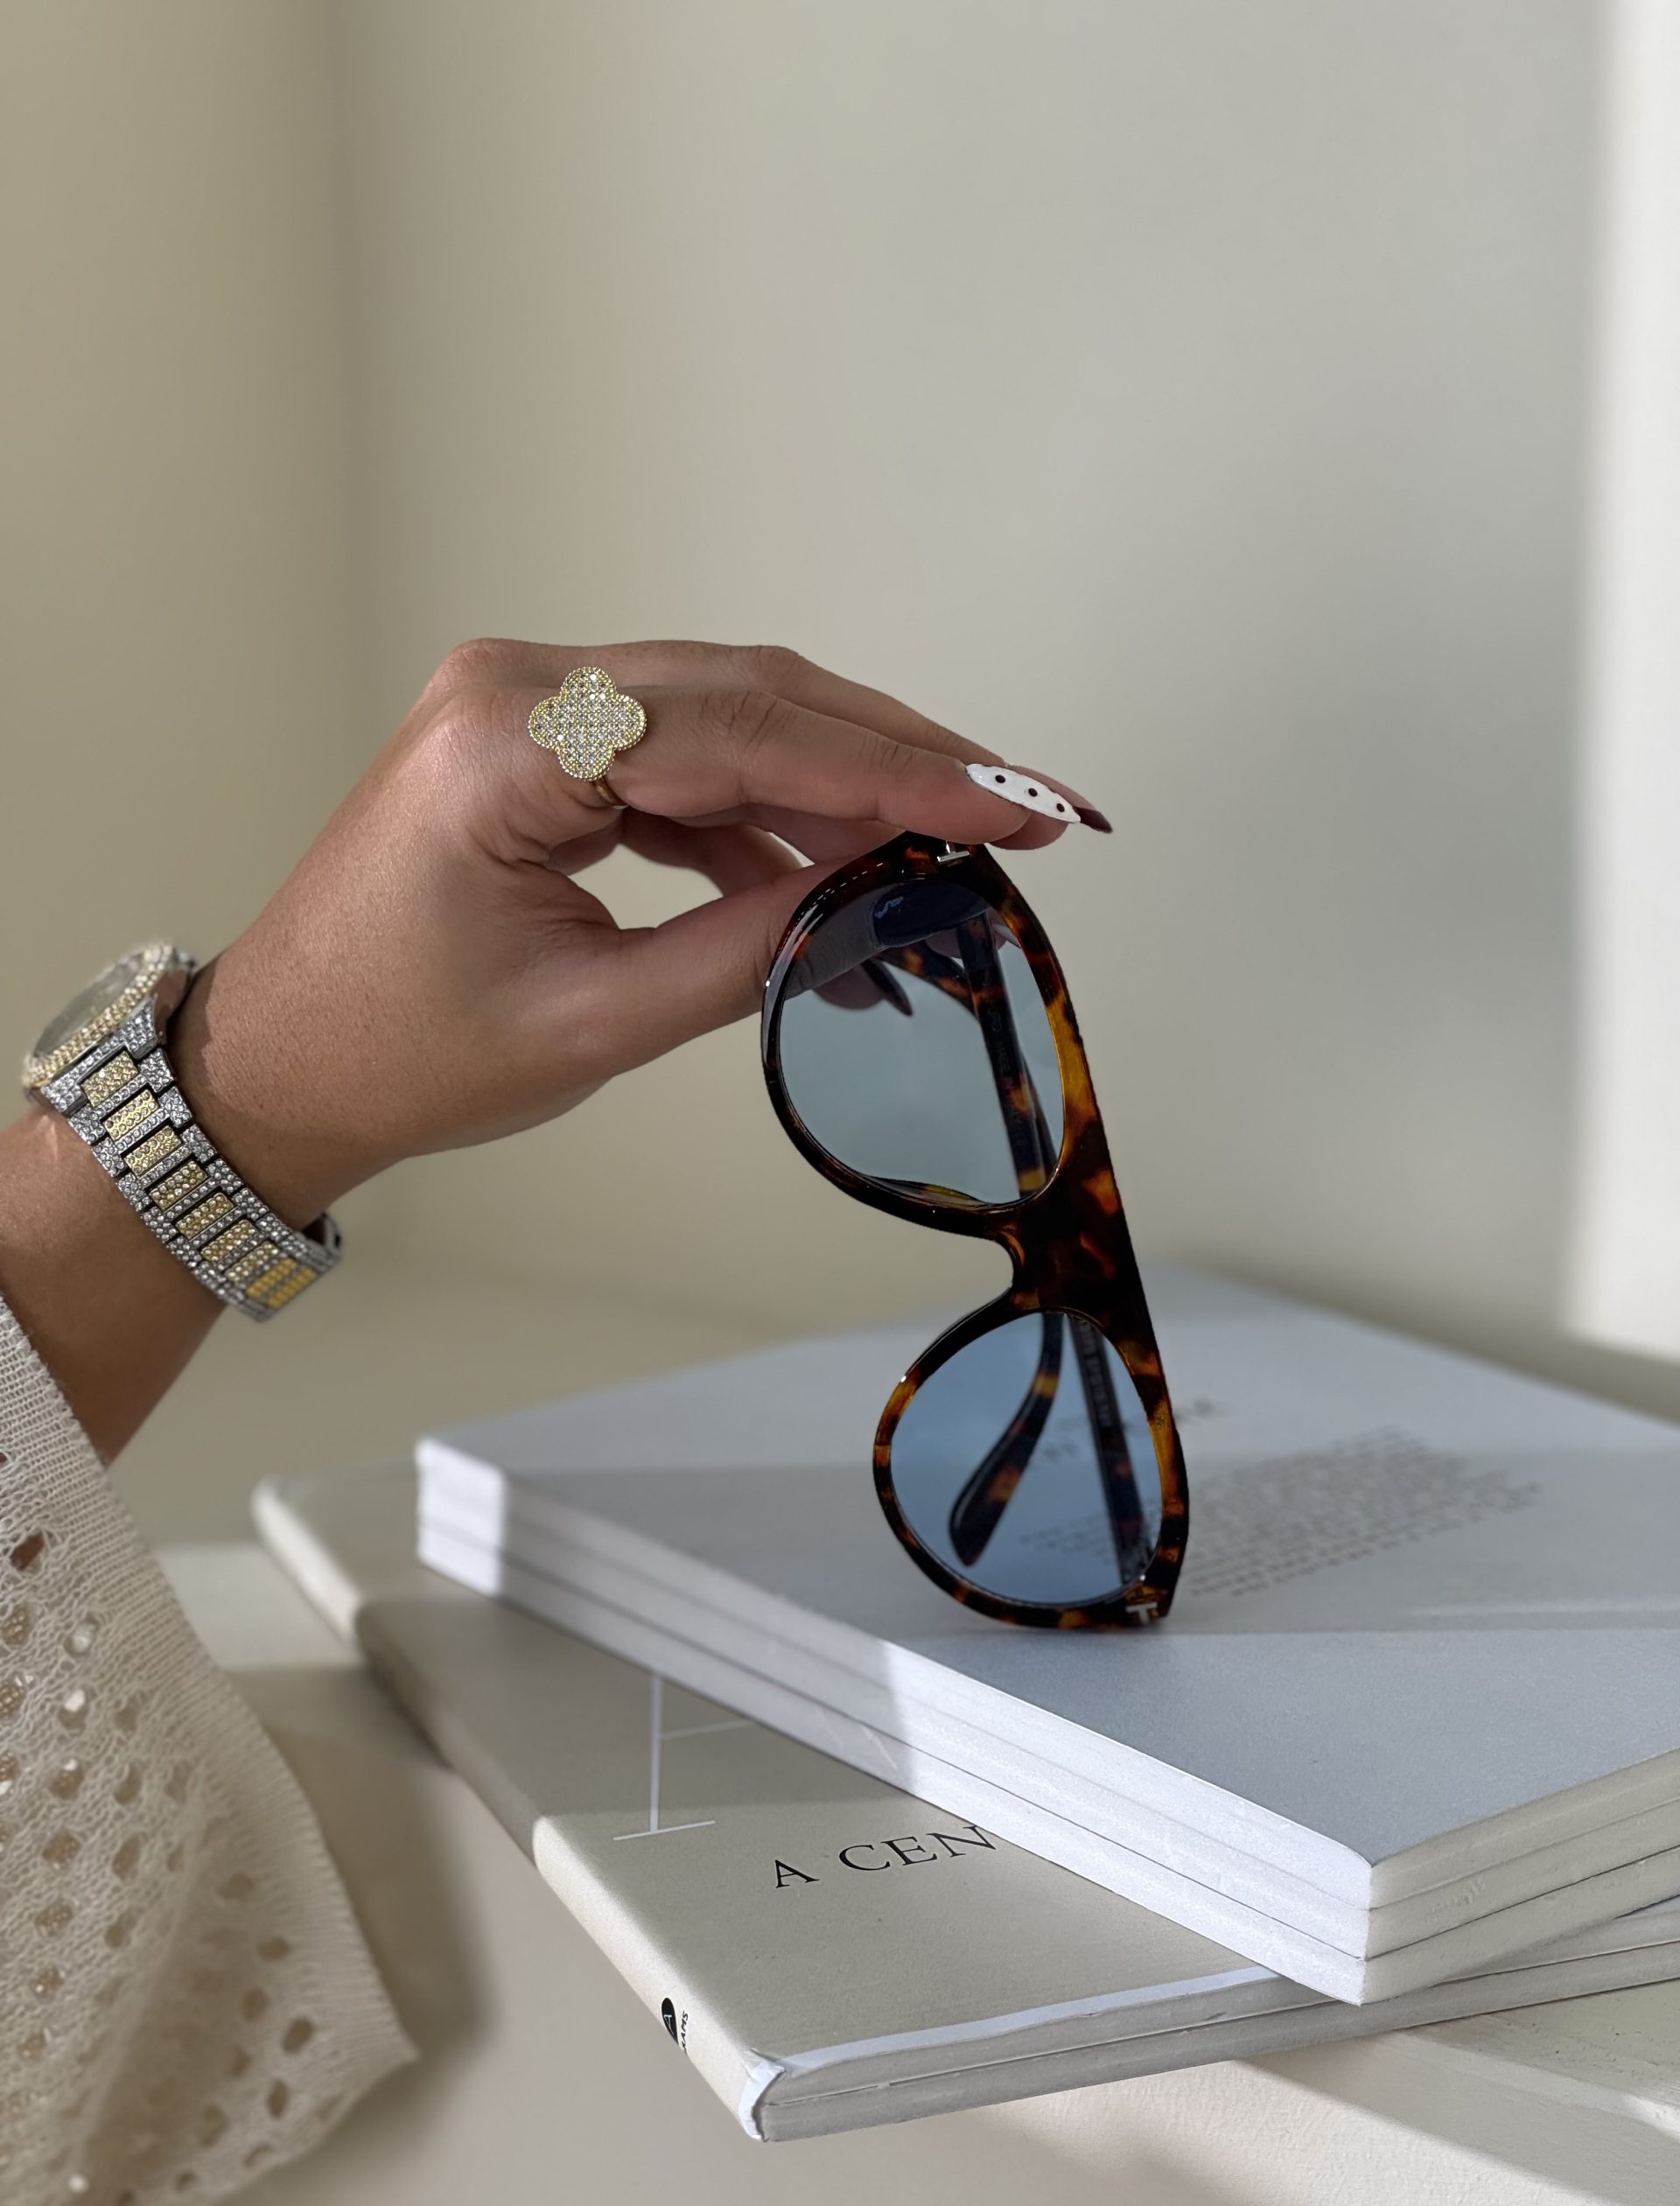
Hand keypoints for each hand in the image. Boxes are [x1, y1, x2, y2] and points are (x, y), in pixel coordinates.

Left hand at [0, 636, 1097, 1453]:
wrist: (280, 1061)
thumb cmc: (395, 1052)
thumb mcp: (591, 1022)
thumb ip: (747, 953)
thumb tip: (883, 902)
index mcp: (510, 740)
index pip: (748, 730)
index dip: (898, 772)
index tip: (1011, 807)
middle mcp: (516, 684)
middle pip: (754, 693)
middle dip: (899, 755)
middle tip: (1024, 809)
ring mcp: (527, 701)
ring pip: (732, 713)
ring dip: (844, 782)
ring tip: (951, 850)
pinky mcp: (543, 741)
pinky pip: (687, 753)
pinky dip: (770, 810)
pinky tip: (838, 870)